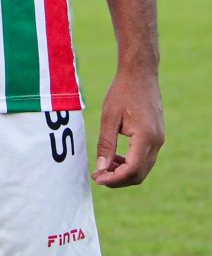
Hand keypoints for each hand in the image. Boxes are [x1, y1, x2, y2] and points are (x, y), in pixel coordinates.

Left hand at [92, 66, 163, 187]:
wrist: (140, 75)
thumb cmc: (122, 92)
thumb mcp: (109, 117)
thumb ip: (106, 144)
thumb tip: (101, 167)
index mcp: (145, 137)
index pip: (132, 169)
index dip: (114, 178)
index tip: (96, 178)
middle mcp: (156, 142)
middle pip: (139, 174)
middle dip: (118, 179)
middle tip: (98, 177)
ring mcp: (159, 140)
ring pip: (143, 168)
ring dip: (124, 172)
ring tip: (104, 167)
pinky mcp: (157, 137)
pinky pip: (145, 158)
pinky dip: (131, 163)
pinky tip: (115, 157)